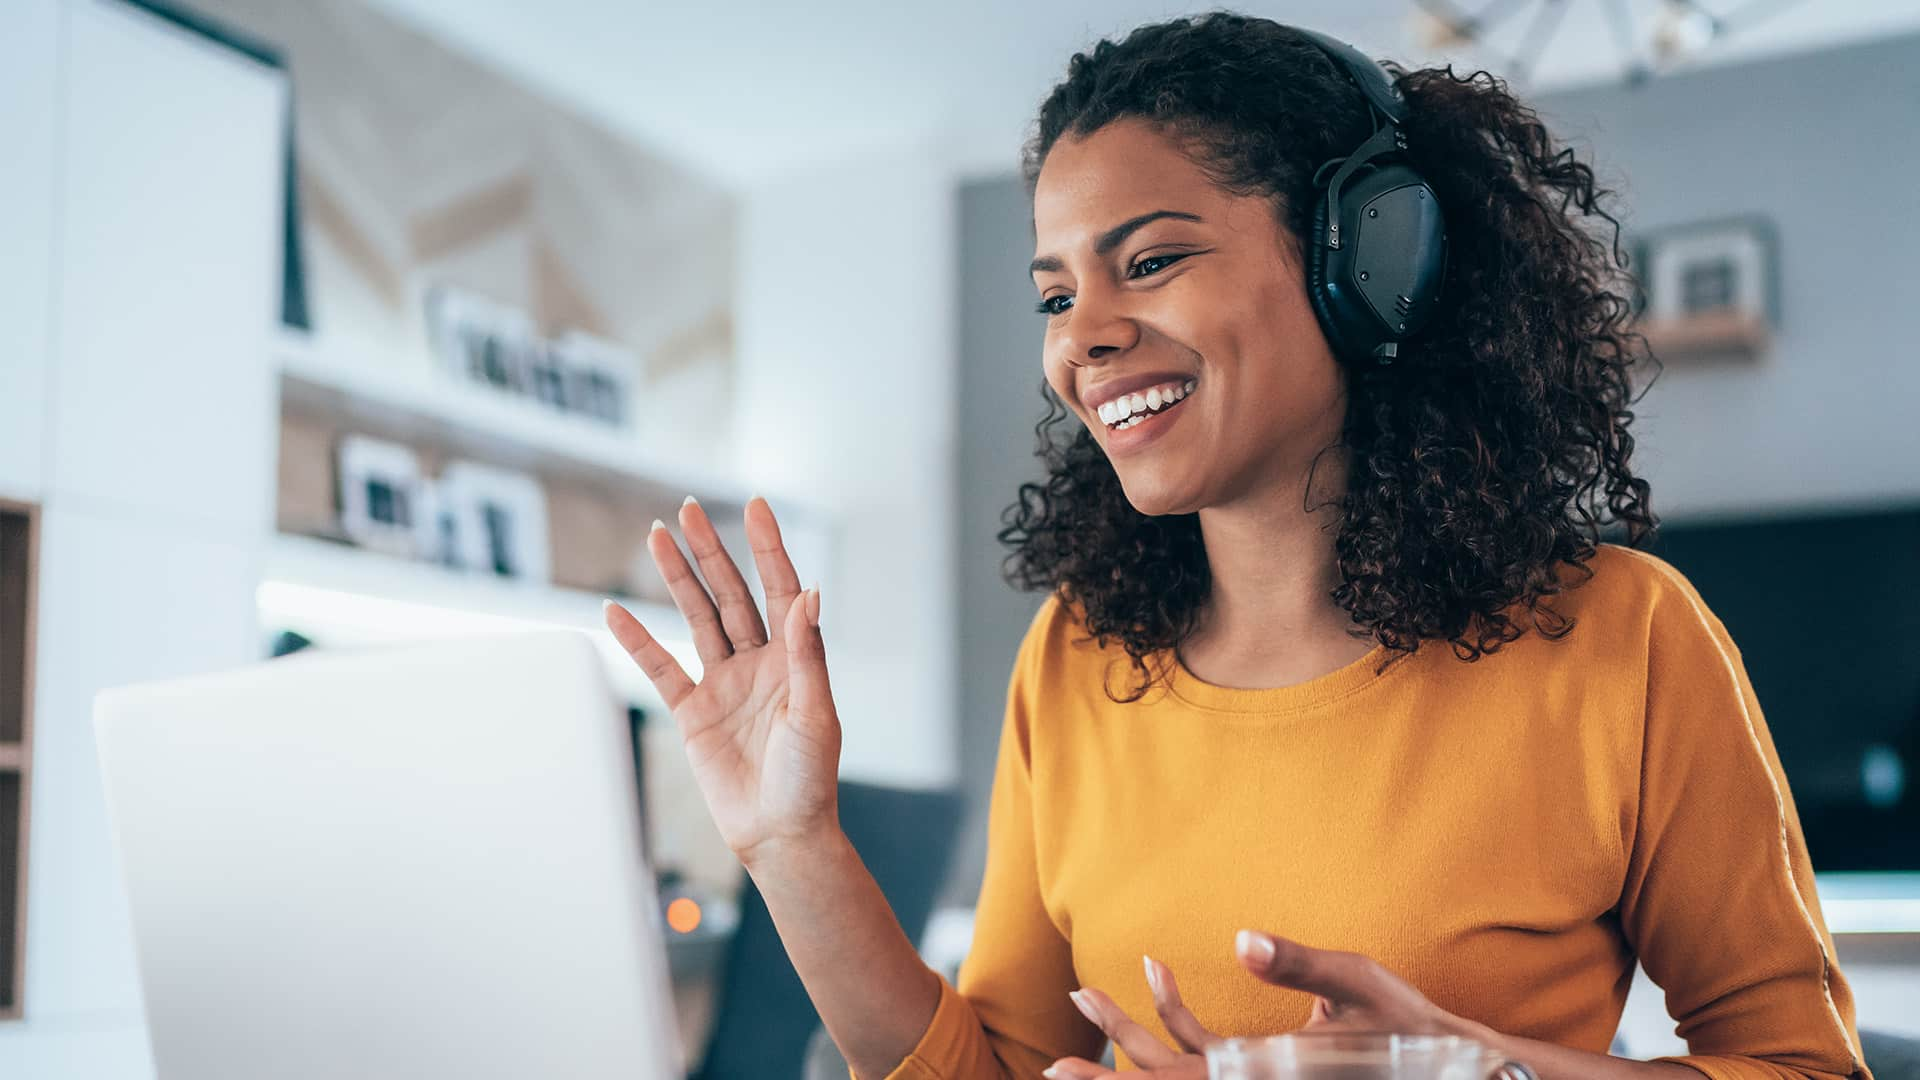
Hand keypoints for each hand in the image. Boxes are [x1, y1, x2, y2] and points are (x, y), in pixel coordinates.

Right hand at [603, 496, 840, 865]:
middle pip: (730, 594)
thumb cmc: (809, 780)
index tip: (755, 506)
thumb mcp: (815, 714)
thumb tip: (809, 594)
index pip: (780, 590)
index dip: (767, 548)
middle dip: (710, 551)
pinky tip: (615, 611)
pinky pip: (661, 669)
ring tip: (656, 536)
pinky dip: (638, 641)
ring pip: (696, 619)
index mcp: (794, 659)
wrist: (780, 834)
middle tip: (688, 509)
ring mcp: (724, 685)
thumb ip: (807, 654)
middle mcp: (758, 663)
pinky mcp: (693, 713)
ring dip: (677, 579)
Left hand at [1044, 929, 1460, 1078]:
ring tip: (1088, 1006)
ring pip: (1181, 1077)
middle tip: (1050, 1063)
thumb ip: (1299, 961)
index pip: (1178, 1074)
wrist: (1454, 1068)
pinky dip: (1178, 1030)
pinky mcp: (1270, 1075)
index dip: (1121, 1062)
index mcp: (1267, 1073)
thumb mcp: (1357, 983)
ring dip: (1134, 1046)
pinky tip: (1161, 985)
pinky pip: (1211, 1061)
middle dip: (1106, 1072)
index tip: (1070, 1039)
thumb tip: (1240, 940)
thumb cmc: (1408, 1027)